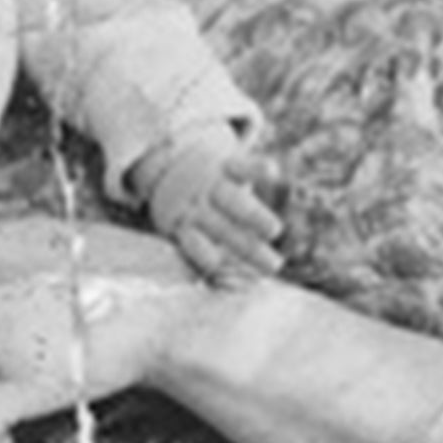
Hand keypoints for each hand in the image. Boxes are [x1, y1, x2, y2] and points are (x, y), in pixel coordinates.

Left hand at [146, 140, 284, 282]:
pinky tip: (271, 172)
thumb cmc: (187, 208)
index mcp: (183, 228)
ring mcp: (212, 184)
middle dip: (250, 250)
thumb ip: (211, 260)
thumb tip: (239, 285)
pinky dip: (257, 169)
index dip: (214, 264)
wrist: (168, 157)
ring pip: (234, 201)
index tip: (235, 279)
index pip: (200, 252)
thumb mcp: (185, 232)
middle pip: (225, 232)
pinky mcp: (226, 163)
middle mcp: (198, 207)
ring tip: (273, 231)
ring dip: (253, 216)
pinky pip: (243, 166)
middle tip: (274, 266)